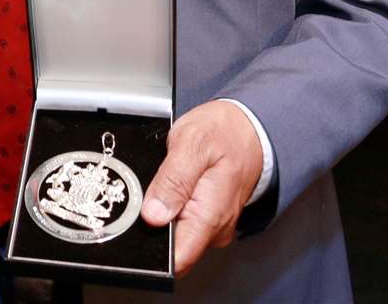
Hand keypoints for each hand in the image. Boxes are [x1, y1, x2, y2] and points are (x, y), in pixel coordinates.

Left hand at [140, 100, 263, 276]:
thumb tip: (153, 215)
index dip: (153, 249)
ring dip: (163, 212)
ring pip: (175, 234)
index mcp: (210, 216)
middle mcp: (215, 229)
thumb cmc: (225, 132)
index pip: (178, 259)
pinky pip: (182, 223)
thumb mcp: (192, 143)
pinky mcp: (209, 221)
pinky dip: (172, 206)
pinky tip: (174, 185)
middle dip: (154, 224)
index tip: (138, 225)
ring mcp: (213, 227)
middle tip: (155, 187)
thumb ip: (173, 180)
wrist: (249, 128)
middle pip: (172, 247)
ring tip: (168, 180)